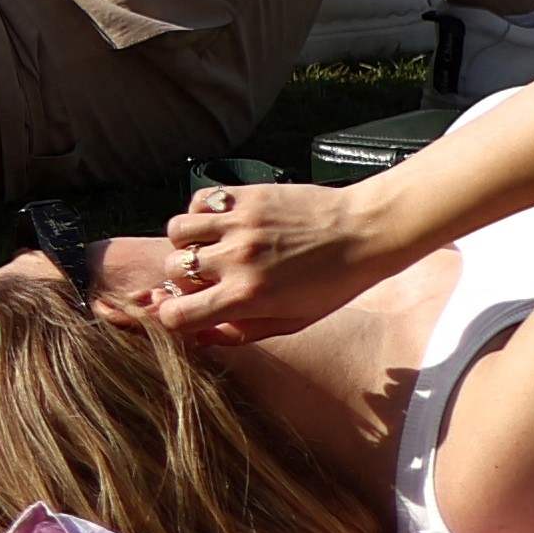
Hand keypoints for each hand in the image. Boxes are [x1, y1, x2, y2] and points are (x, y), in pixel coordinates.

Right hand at [135, 174, 383, 337]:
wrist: (362, 232)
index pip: (177, 314)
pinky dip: (201, 212)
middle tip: (207, 277)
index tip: (182, 311)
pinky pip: (199, 201)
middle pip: (173, 270)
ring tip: (210, 246)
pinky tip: (221, 222)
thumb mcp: (291, 322)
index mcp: (247, 297)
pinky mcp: (246, 196)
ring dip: (187, 243)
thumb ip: (242, 332)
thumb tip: (200, 336)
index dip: (171, 317)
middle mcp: (236, 260)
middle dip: (183, 278)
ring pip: (177, 231)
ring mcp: (238, 224)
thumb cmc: (331, 284)